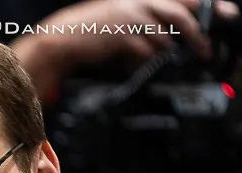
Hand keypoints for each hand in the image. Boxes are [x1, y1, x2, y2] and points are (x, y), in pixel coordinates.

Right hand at [13, 0, 238, 97]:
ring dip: (165, 51)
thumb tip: (163, 41)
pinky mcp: (120, 35)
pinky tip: (137, 65)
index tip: (220, 16)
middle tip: (205, 50)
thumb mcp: (114, 22)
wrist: (55, 43)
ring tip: (163, 61)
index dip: (202, 7)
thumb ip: (139, 26)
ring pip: (164, 34)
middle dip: (197, 31)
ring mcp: (128, 18)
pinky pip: (144, 50)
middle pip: (180, 11)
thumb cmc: (82, 36)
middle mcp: (135, 3)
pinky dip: (145, 60)